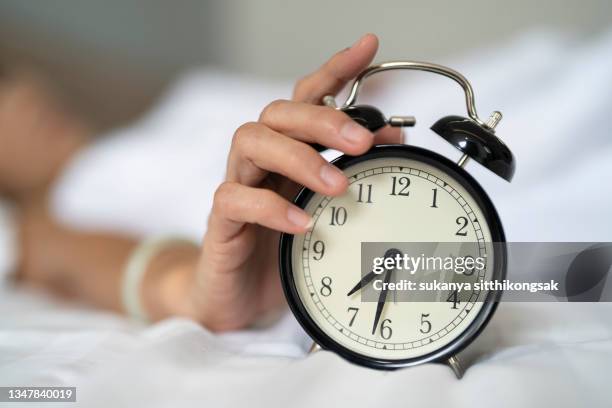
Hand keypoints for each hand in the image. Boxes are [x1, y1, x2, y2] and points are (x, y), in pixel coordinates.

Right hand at [184, 34, 402, 330]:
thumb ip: (354, 172)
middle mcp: (260, 162)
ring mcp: (237, 187)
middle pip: (276, 112)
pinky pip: (234, 200)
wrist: (238, 298)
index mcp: (288, 153)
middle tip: (362, 142)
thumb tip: (394, 136)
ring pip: (250, 142)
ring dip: (298, 157)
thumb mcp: (328, 212)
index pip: (307, 99)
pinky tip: (303, 223)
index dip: (334, 70)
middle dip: (321, 119)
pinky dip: (271, 208)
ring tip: (337, 185)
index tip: (368, 48)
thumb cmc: (286, 250)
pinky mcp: (221, 223)